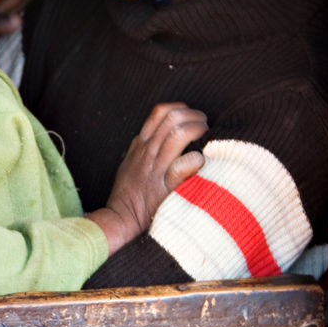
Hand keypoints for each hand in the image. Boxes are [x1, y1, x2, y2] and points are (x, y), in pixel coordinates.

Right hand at [86, 102, 207, 252]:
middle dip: (194, 116)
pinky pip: (182, 166)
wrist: (121, 218)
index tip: (191, 115)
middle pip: (173, 118)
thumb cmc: (128, 192)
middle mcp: (148, 152)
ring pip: (178, 134)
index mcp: (141, 144)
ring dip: (198, 130)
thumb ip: (144, 147)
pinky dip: (196, 160)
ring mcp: (156, 168)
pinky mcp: (164, 187)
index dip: (180, 108)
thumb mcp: (131, 162)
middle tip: (205, 124)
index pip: (160, 112)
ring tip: (207, 137)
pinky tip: (202, 162)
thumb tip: (162, 135)